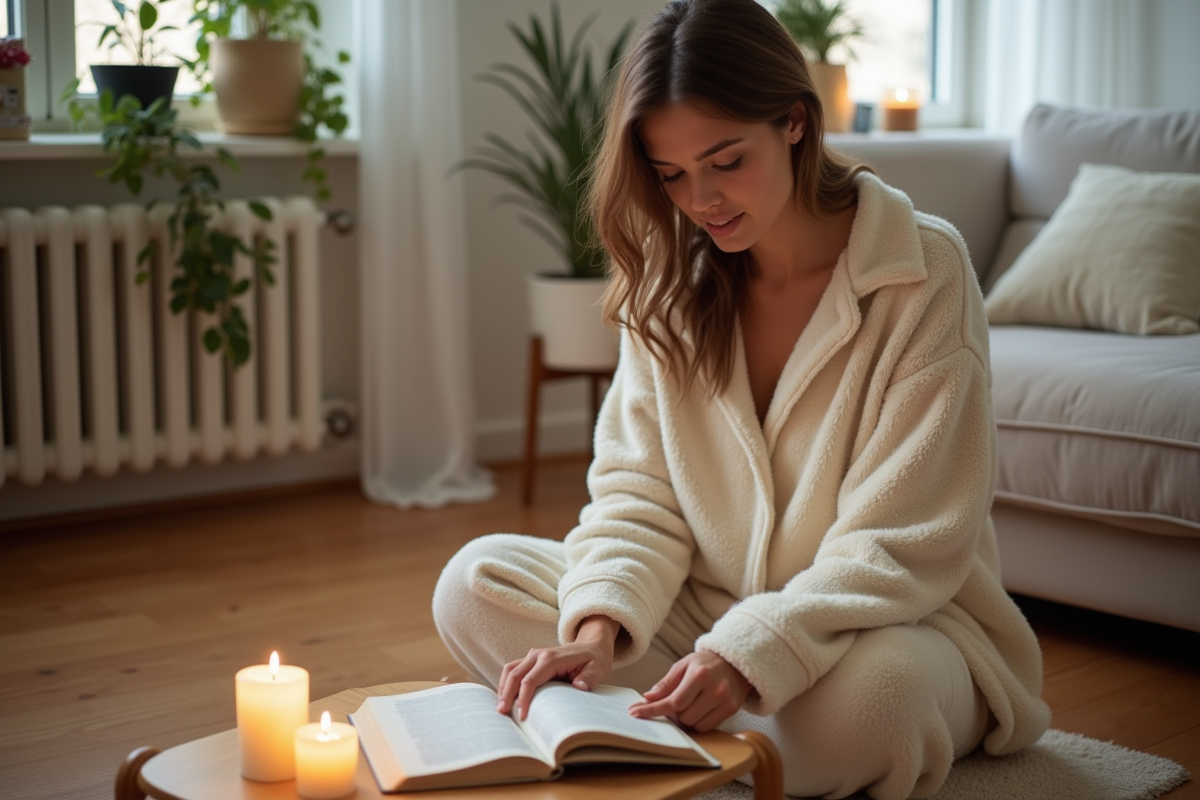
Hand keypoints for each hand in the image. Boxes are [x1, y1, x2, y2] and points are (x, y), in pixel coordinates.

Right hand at [496, 616, 619, 719]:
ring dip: (503, 688)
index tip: (522, 715)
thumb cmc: (594, 659)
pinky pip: (513, 669)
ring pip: (510, 670)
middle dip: (506, 694)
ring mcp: (533, 655)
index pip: (531, 679)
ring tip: (501, 709)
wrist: (592, 645)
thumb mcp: (598, 669)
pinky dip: (506, 683)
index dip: (524, 698)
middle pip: (515, 674)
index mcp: (552, 658)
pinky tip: (505, 698)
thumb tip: (578, 686)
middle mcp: (539, 654)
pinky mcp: (531, 659)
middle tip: (502, 714)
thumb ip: (588, 678)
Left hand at [628, 651, 750, 731]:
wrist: (736, 662)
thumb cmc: (705, 664)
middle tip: (672, 702)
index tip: (634, 713)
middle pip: (682, 716)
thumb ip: (666, 683)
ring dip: (685, 718)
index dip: (652, 709)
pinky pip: (706, 727)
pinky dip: (697, 722)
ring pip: (693, 724)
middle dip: (672, 713)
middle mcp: (715, 689)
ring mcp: (725, 701)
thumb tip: (647, 698)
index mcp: (699, 675)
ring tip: (689, 703)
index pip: (672, 702)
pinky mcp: (732, 709)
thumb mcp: (683, 666)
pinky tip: (698, 709)